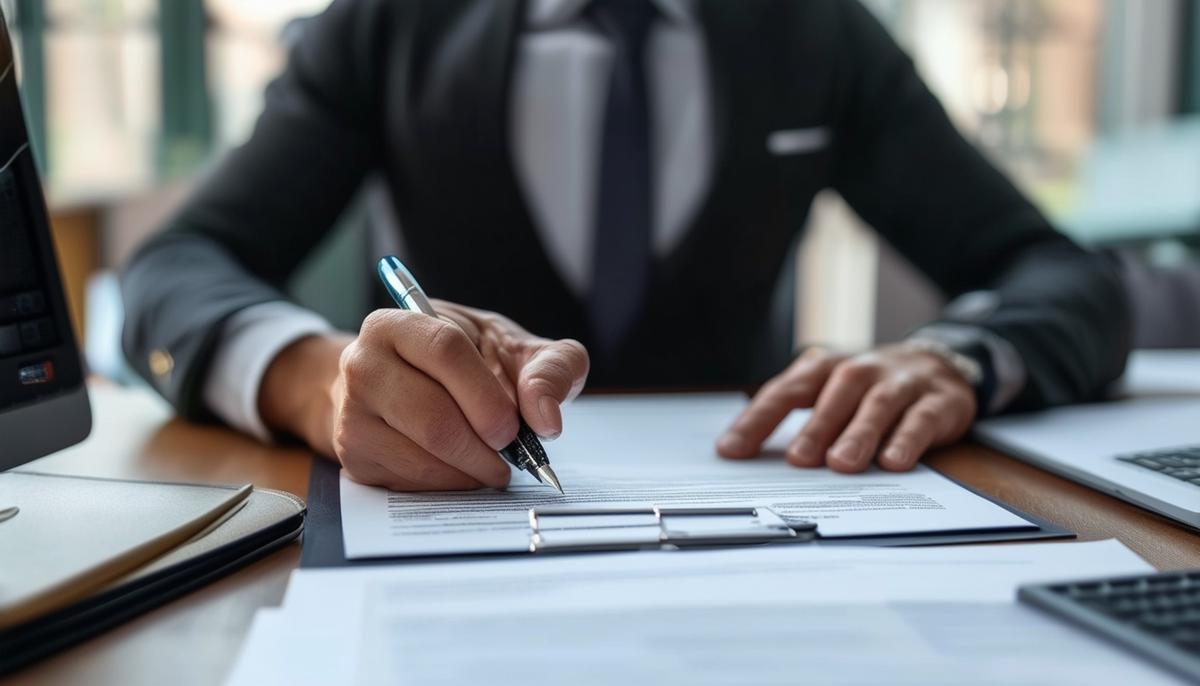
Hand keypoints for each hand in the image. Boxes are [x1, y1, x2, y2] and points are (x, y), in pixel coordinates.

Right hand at [259, 301, 588, 490]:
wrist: (399, 386)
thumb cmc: (464, 365)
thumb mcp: (513, 349)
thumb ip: (550, 369)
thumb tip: (548, 418)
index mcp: (399, 324)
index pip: (445, 350)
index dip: (486, 395)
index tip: (513, 426)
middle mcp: (364, 364)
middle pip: (433, 416)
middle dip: (484, 445)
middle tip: (508, 454)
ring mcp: (353, 412)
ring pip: (423, 455)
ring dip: (472, 471)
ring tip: (491, 464)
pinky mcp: (354, 456)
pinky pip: (411, 482)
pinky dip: (450, 485)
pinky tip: (462, 470)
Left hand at [716, 345, 975, 471]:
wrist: (940, 364)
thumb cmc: (868, 389)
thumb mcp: (830, 394)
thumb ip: (798, 420)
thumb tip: (751, 457)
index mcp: (824, 368)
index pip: (785, 392)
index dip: (758, 420)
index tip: (731, 451)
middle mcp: (860, 370)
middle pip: (833, 395)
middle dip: (815, 428)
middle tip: (798, 461)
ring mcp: (901, 383)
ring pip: (876, 405)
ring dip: (859, 434)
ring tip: (842, 464)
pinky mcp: (938, 401)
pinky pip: (920, 419)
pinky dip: (907, 439)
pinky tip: (894, 462)